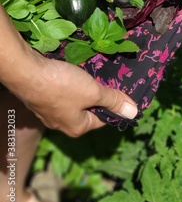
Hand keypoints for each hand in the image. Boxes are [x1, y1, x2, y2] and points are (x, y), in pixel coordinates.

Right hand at [11, 48, 137, 136]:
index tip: (121, 90)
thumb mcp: (93, 91)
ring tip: (91, 74)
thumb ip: (113, 100)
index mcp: (77, 128)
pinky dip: (70, 85)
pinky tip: (72, 73)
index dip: (114, 104)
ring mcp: (49, 113)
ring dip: (84, 88)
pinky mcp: (42, 99)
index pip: (104, 119)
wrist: (27, 73)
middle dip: (98, 95)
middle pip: (89, 110)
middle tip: (106, 79)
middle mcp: (63, 125)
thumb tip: (133, 113)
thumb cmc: (62, 85)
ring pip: (75, 101)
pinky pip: (62, 94)